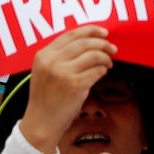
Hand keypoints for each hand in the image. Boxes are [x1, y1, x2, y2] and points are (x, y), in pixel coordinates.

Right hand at [18, 26, 116, 153]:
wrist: (41, 123)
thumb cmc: (46, 98)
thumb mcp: (44, 71)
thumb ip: (59, 56)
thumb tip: (89, 41)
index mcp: (43, 55)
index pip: (71, 34)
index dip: (90, 30)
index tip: (103, 32)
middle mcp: (52, 62)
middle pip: (85, 43)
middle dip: (103, 43)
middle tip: (112, 47)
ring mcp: (63, 73)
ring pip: (94, 55)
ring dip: (106, 57)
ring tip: (108, 63)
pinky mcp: (75, 85)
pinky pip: (97, 71)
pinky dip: (103, 70)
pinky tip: (102, 73)